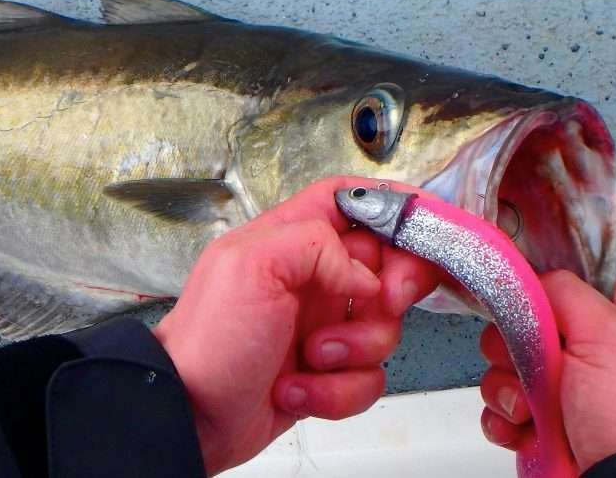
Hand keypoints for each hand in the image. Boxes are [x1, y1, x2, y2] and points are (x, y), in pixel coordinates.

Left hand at [153, 176, 441, 474]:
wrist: (190, 414)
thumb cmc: (207, 339)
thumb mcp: (249, 266)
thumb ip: (314, 243)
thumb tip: (363, 272)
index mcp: (288, 239)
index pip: (351, 200)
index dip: (393, 206)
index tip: (425, 226)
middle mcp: (310, 278)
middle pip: (386, 264)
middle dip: (390, 290)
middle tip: (374, 304)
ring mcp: (321, 325)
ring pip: (385, 327)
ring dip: (353, 350)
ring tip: (308, 355)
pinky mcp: (327, 371)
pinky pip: (368, 378)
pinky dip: (338, 390)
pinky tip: (296, 388)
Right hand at [479, 270, 615, 471]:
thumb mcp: (604, 332)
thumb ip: (563, 291)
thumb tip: (525, 275)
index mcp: (607, 325)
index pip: (558, 289)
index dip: (532, 294)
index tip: (522, 307)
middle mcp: (581, 356)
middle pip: (517, 328)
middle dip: (509, 350)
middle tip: (532, 366)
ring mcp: (557, 392)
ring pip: (501, 370)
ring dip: (505, 391)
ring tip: (530, 410)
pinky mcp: (535, 424)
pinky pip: (496, 409)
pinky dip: (502, 420)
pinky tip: (523, 428)